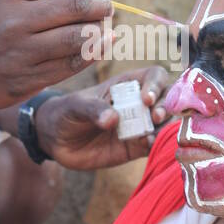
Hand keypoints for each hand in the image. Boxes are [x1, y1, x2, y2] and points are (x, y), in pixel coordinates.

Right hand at [0, 0, 112, 108]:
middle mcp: (15, 21)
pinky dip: (92, 54)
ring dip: (100, 31)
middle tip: (106, 8)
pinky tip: (96, 47)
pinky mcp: (28, 81)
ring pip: (80, 37)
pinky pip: (72, 65)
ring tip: (101, 28)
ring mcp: (22, 53)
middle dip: (101, 5)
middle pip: (77, 5)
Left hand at [34, 66, 171, 169]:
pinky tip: (147, 145)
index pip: (154, 77)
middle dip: (167, 107)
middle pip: (168, 99)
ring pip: (166, 123)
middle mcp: (139, 103)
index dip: (156, 85)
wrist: (55, 140)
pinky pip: (155, 144)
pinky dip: (156, 145)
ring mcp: (139, 125)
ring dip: (165, 127)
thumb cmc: (65, 113)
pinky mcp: (136, 147)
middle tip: (156, 117)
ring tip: (151, 135)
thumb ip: (93, 109)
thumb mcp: (75, 106)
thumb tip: (113, 119)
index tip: (146, 99)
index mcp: (127, 85)